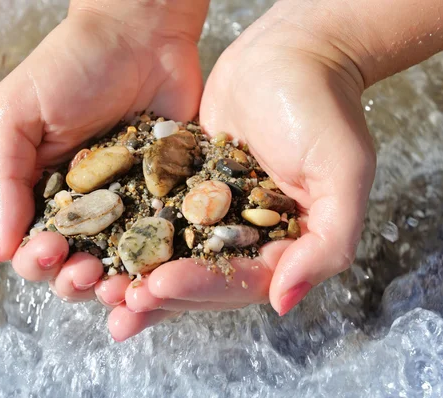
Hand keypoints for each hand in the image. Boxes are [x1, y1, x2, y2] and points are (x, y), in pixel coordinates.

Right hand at [0, 1, 207, 338]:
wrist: (142, 35)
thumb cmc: (72, 66)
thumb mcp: (18, 114)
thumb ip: (4, 178)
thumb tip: (0, 249)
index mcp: (46, 192)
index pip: (35, 248)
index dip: (38, 261)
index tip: (49, 250)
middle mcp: (90, 207)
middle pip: (77, 266)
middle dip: (75, 281)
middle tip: (86, 270)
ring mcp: (133, 205)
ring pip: (123, 265)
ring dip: (119, 285)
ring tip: (123, 284)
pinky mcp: (172, 196)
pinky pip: (168, 241)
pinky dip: (162, 264)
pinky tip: (160, 272)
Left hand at [122, 3, 375, 325]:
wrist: (292, 50)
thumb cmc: (324, 106)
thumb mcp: (343, 172)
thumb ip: (329, 242)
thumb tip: (283, 302)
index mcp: (287, 244)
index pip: (242, 281)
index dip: (200, 288)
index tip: (159, 285)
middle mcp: (250, 235)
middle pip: (202, 279)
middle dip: (161, 294)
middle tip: (118, 301)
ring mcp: (216, 211)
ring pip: (174, 254)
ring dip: (140, 274)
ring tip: (99, 288)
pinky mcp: (189, 185)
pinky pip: (158, 215)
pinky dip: (132, 233)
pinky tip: (101, 246)